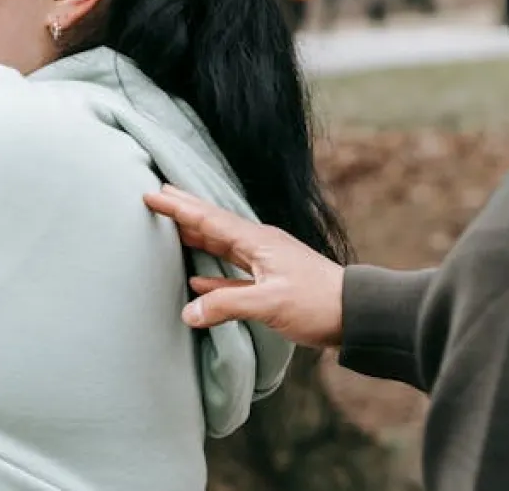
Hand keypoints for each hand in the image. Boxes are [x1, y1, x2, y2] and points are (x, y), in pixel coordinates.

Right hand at [143, 185, 345, 347]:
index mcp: (257, 242)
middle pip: (213, 225)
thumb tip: (189, 311)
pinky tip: (196, 281)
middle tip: (157, 196)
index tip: (152, 194)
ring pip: (221, 248)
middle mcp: (259, 246)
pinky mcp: (271, 284)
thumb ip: (226, 304)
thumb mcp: (269, 303)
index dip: (179, 208)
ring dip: (196, 239)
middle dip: (185, 212)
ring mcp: (266, 264)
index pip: (209, 219)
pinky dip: (212, 276)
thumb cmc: (317, 303)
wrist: (357, 315)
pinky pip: (232, 275)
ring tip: (171, 231)